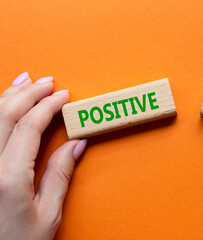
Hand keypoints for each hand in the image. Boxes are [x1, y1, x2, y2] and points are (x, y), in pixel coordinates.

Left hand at [0, 72, 86, 239]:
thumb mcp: (47, 214)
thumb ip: (60, 175)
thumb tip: (75, 145)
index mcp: (8, 178)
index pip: (29, 127)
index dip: (48, 106)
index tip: (62, 96)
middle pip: (5, 115)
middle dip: (28, 94)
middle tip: (47, 82)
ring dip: (8, 96)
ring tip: (24, 82)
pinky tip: (3, 105)